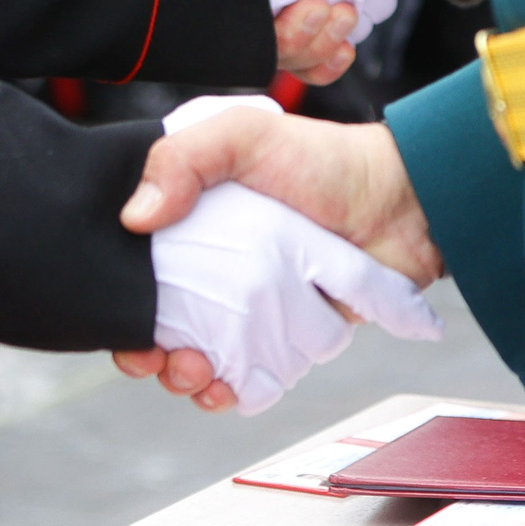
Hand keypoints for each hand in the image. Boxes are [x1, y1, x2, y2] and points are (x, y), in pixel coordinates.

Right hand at [112, 98, 439, 413]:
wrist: (402, 203)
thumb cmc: (324, 159)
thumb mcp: (243, 134)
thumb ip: (183, 160)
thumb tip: (134, 217)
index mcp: (191, 214)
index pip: (136, 264)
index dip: (122, 300)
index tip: (124, 323)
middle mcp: (213, 260)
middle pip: (159, 319)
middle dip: (148, 351)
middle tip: (161, 358)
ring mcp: (249, 302)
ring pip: (198, 354)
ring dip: (186, 377)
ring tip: (198, 373)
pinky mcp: (284, 335)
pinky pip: (248, 374)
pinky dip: (231, 390)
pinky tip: (227, 389)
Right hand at [232, 0, 414, 81]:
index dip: (251, 17)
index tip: (298, 3)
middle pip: (259, 35)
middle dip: (292, 39)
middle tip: (324, 8)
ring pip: (288, 53)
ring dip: (314, 49)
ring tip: (345, 14)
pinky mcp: (325, 15)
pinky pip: (314, 59)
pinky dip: (326, 63)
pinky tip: (343, 48)